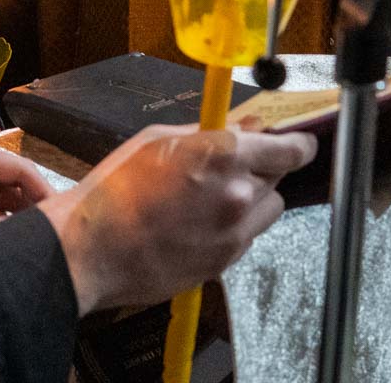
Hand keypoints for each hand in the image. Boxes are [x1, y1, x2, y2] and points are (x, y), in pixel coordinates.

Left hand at [0, 139, 49, 262]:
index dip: (44, 192)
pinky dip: (6, 224)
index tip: (62, 217)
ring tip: (40, 241)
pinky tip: (19, 242)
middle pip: (18, 183)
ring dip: (21, 219)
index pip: (20, 169)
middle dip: (34, 208)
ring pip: (11, 198)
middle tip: (55, 233)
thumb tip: (37, 239)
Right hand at [35, 124, 315, 314]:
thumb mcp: (157, 140)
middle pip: (278, 179)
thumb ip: (208, 133)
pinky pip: (246, 238)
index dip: (297, 145)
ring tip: (213, 199)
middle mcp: (239, 195)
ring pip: (268, 211)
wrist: (92, 247)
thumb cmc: (116, 189)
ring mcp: (234, 234)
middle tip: (230, 168)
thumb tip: (246, 127)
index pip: (290, 150)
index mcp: (224, 156)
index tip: (298, 143)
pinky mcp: (225, 264)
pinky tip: (198, 224)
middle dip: (261, 170)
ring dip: (252, 201)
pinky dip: (233, 228)